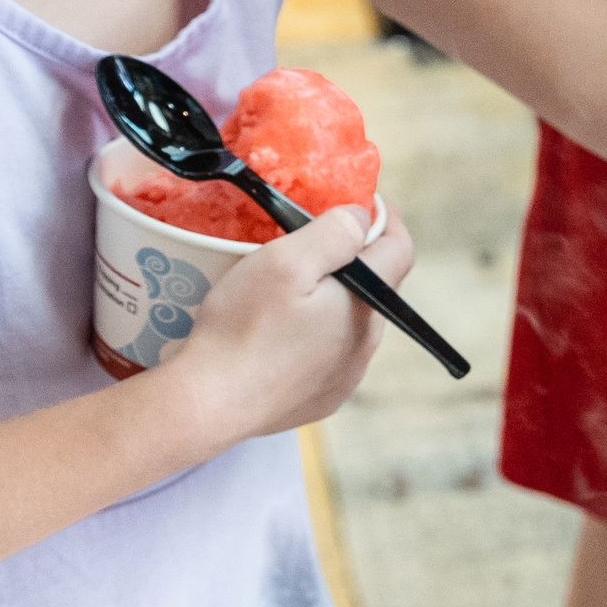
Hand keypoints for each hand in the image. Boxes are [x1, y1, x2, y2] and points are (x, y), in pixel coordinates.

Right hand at [161, 203, 406, 445]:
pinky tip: (282, 329)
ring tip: (292, 286)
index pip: (400, 248)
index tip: (361, 200)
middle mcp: (366, 344)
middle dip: (356, 257)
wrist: (207, 405)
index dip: (386, 217)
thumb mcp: (286, 262)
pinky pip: (330, 353)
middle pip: (376, 284)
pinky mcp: (322, 398)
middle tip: (314, 239)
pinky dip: (316, 333)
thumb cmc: (243, 328)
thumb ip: (334, 233)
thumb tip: (362, 217)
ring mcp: (345, 376)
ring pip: (352, 320)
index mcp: (365, 305)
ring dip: (334, 297)